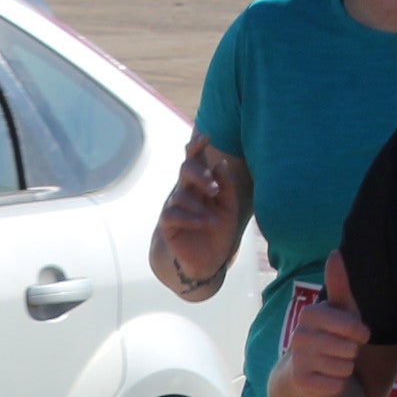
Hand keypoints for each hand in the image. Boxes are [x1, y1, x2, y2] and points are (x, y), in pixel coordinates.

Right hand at [156, 131, 238, 283]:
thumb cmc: (219, 230)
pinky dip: (188, 217)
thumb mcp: (229, 208)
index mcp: (200, 183)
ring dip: (199, 207)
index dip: (197, 147)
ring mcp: (175, 206)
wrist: (208, 260)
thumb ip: (226, 186)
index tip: (205, 136)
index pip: (195, 159)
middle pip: (185, 170)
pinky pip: (172, 214)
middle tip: (213, 189)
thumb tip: (220, 163)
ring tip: (213, 221)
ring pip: (181, 195)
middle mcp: (186, 191)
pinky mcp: (168, 224)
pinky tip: (202, 223)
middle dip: (199, 175)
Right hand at [286, 253, 371, 390]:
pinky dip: (339, 384)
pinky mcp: (300, 381)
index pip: (343, 323)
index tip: (364, 334)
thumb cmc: (332, 338)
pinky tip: (331, 379)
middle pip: (346, 347)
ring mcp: (297, 359)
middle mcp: (298, 334)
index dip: (355, 330)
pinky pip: (335, 384)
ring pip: (342, 366)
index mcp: (310, 314)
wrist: (309, 375)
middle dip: (352, 352)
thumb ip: (339, 286)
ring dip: (347, 368)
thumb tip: (335, 253)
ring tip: (339, 364)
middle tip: (346, 352)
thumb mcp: (340, 311)